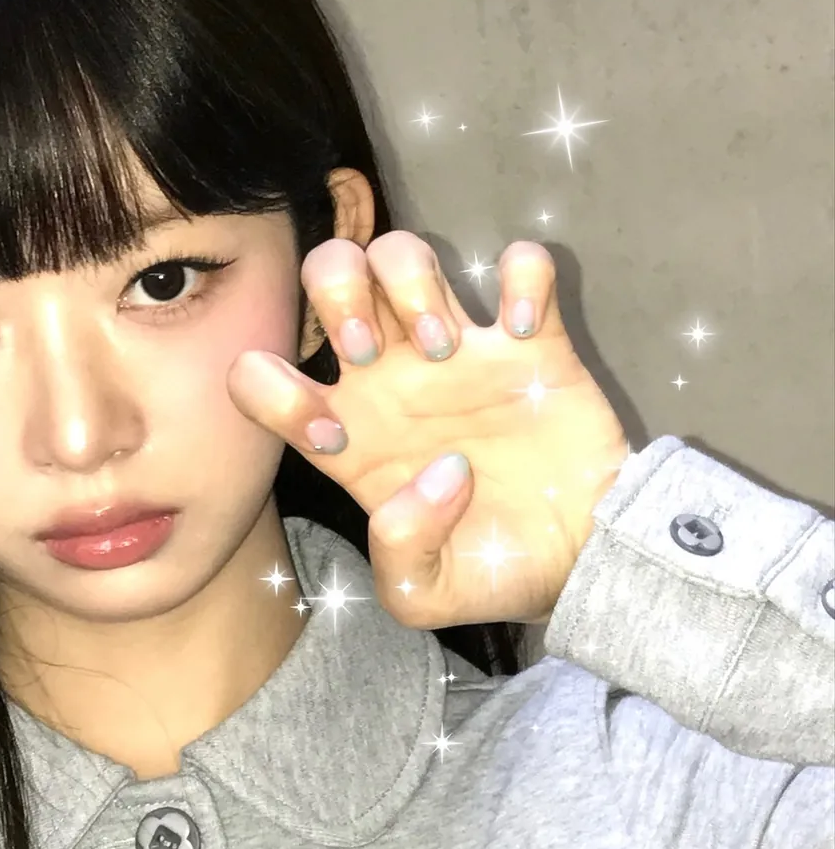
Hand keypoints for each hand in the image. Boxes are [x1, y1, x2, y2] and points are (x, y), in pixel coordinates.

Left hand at [227, 232, 630, 629]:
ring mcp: (460, 351)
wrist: (586, 561)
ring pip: (402, 252)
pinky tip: (524, 331)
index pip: (262, 379)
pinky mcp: (532, 339)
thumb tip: (434, 477)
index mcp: (348, 436)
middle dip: (337, 299)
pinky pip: (522, 265)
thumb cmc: (492, 569)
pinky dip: (522, 278)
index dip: (273, 392)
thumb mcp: (425, 596)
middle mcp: (391, 379)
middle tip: (374, 353)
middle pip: (328, 275)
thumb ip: (401, 553)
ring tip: (444, 349)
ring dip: (412, 283)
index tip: (331, 434)